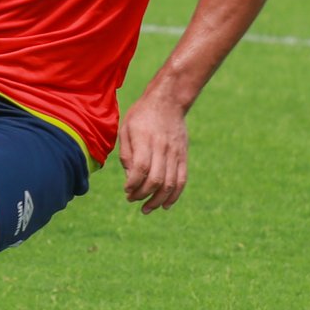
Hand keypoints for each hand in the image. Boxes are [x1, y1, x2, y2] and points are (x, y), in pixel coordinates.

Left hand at [117, 95, 189, 214]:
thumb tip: (130, 178)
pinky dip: (174, 196)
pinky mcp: (183, 156)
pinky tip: (165, 205)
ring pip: (170, 183)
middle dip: (142, 195)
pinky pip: (182, 180)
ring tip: (147, 208)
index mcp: (145, 139)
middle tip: (132, 199)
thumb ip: (127, 154)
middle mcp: (162, 148)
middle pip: (156, 179)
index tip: (126, 190)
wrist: (168, 101)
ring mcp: (175, 153)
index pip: (141, 168)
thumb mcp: (126, 128)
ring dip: (158, 200)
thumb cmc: (142, 115)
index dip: (133, 184)